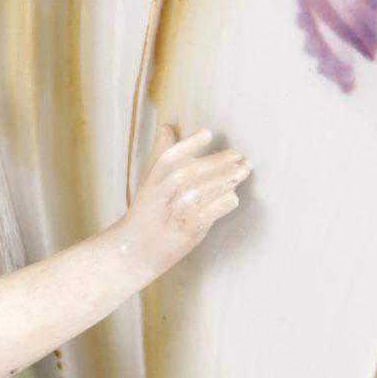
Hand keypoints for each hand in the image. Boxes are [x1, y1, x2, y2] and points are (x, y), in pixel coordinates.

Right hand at [125, 126, 249, 280]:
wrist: (134, 251)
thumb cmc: (147, 212)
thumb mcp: (150, 183)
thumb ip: (162, 154)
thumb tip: (167, 126)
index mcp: (151, 183)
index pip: (167, 159)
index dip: (187, 145)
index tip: (208, 133)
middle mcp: (158, 198)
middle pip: (186, 175)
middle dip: (215, 163)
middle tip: (239, 155)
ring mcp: (170, 216)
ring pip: (196, 194)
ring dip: (222, 181)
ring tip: (242, 171)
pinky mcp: (183, 234)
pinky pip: (204, 216)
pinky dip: (220, 205)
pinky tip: (233, 197)